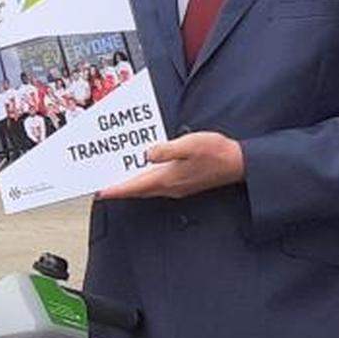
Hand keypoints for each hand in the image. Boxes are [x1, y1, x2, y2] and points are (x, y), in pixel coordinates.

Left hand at [96, 130, 246, 199]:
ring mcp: (177, 187)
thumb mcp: (189, 144)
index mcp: (167, 178)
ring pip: (147, 189)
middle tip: (103, 188)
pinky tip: (145, 173)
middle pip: (138, 190)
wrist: (238, 164)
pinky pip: (157, 185)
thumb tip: (147, 153)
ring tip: (118, 180)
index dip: (116, 190)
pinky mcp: (183, 184)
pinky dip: (146, 181)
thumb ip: (166, 150)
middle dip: (120, 189)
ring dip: (132, 185)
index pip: (134, 186)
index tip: (100, 193)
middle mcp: (169, 187)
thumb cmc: (216, 153)